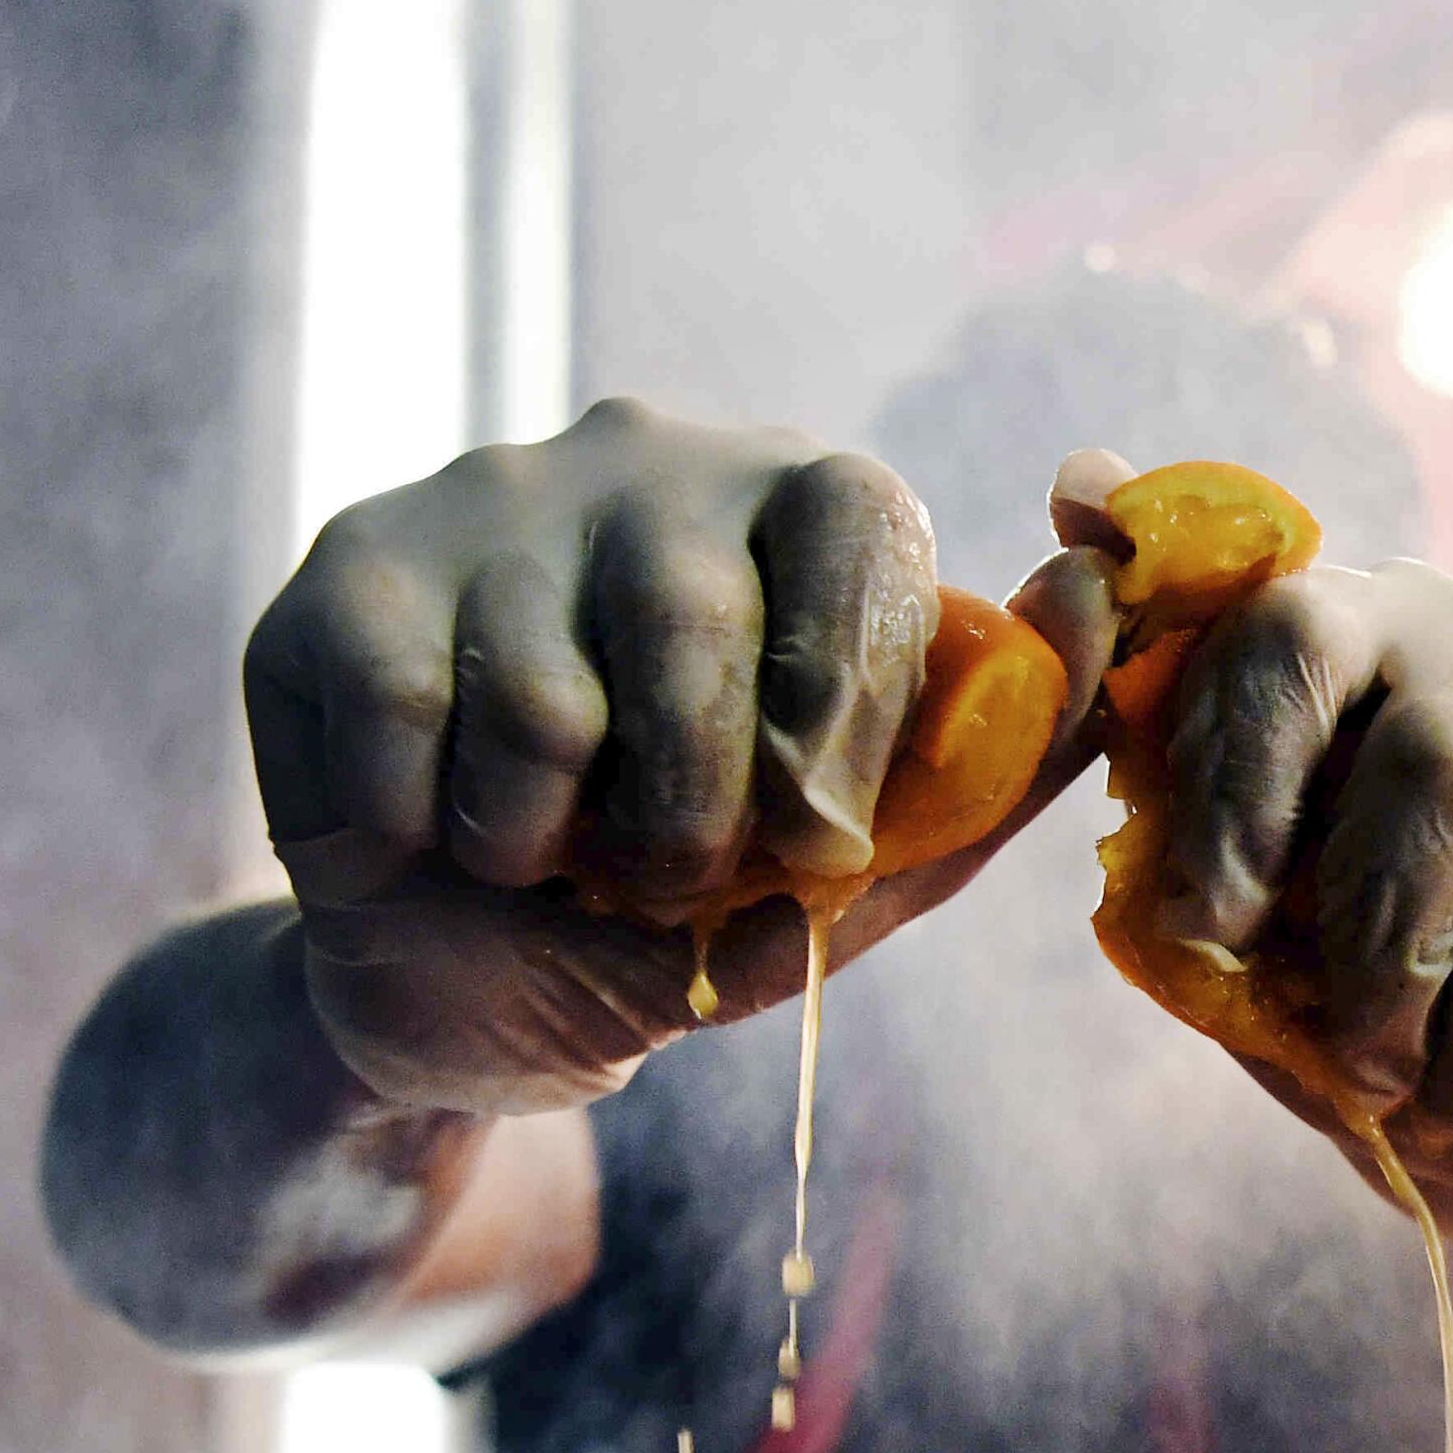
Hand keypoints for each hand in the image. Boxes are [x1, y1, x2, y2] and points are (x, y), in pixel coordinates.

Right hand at [244, 401, 1102, 1112]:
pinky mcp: (346, 569)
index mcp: (798, 507)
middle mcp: (648, 461)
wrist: (461, 991)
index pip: (859, 530)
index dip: (839, 711)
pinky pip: (409, 727)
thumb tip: (1105, 595)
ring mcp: (485, 502)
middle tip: (659, 874)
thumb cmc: (684, 915)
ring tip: (539, 852)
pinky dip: (426, 838)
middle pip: (694, 626)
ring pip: (544, 702)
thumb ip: (988, 764)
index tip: (811, 835)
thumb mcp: (855, 875)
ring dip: (548, 848)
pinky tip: (428, 831)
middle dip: (688, 823)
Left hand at [1022, 502, 1452, 1255]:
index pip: (1289, 646)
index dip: (1239, 795)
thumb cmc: (1351, 960)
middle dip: (1375, 965)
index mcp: (1364, 617)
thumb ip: (1158, 769)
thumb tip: (1078, 479)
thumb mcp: (1237, 899)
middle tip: (1360, 1070)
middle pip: (1435, 780)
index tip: (1211, 932)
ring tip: (1447, 1112)